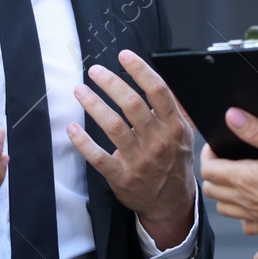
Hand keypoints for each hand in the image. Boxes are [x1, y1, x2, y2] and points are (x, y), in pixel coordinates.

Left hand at [67, 49, 195, 248]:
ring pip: (113, 126)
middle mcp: (157, 142)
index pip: (158, 92)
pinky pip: (98, 157)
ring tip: (79, 90)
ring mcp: (139, 161)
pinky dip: (83, 142)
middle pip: (132, 105)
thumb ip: (177, 108)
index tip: (124, 56)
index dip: (140, 70)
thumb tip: (165, 78)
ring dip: (93, 105)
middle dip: (111, 83)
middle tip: (95, 71)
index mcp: (174, 127)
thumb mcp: (185, 134)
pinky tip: (72, 128)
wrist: (171, 203)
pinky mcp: (121, 177)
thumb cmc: (174, 162)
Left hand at [199, 107, 257, 237]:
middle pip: (210, 188)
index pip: (208, 169)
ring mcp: (254, 218)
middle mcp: (245, 202)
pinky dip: (240, 212)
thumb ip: (257, 131)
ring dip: (223, 191)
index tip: (217, 146)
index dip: (209, 154)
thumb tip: (233, 117)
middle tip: (225, 160)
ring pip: (222, 207)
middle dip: (213, 171)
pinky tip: (253, 201)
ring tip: (236, 178)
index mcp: (246, 180)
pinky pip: (242, 223)